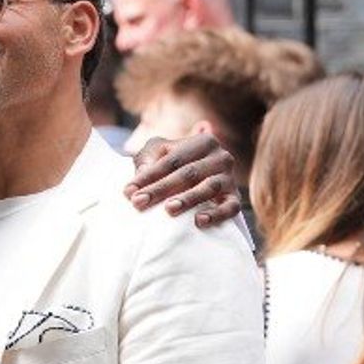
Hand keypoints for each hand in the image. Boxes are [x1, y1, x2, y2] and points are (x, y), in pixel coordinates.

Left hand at [126, 124, 240, 226]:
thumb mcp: (158, 153)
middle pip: (188, 173)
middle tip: (138, 202)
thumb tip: (138, 178)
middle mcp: (221, 157)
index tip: (128, 191)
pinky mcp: (235, 199)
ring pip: (209, 188)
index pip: (172, 160)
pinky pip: (230, 208)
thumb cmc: (172, 163)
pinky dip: (216, 214)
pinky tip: (199, 221)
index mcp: (204, 141)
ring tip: (168, 209)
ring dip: (188, 199)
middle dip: (161, 189)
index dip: (148, 175)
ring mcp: (230, 179)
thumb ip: (147, 160)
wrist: (197, 177)